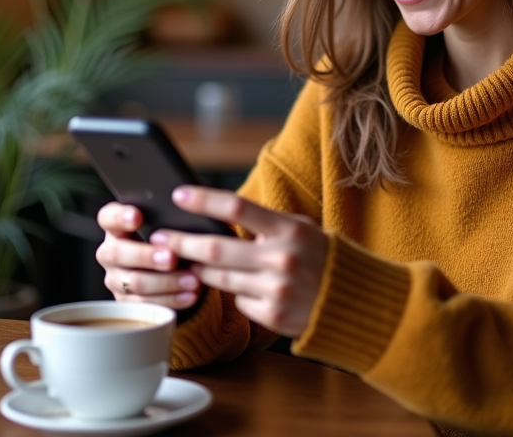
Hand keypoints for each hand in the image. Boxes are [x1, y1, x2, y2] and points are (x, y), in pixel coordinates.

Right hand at [95, 202, 201, 308]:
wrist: (172, 269)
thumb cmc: (169, 240)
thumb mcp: (167, 226)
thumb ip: (168, 221)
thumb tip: (189, 220)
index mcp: (116, 227)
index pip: (108, 218)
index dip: (120, 217)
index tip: (137, 217)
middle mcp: (110, 252)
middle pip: (117, 253)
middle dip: (146, 256)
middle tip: (171, 258)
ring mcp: (116, 279)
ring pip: (134, 281)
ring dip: (165, 282)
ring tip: (192, 280)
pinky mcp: (126, 302)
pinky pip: (146, 304)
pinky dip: (171, 300)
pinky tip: (190, 295)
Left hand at [150, 186, 327, 337]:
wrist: (352, 301)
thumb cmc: (322, 257)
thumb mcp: (301, 229)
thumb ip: (267, 222)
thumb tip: (220, 212)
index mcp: (289, 230)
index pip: (237, 208)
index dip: (204, 200)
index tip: (178, 195)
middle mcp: (281, 259)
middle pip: (215, 248)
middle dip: (181, 242)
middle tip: (160, 238)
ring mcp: (276, 290)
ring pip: (218, 278)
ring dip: (198, 270)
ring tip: (185, 261)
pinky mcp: (272, 316)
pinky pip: (238, 302)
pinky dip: (234, 293)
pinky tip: (239, 287)